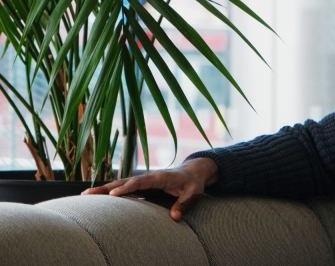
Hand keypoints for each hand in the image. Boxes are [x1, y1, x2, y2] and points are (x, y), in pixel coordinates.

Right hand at [82, 157, 218, 221]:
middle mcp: (148, 177)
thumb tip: (174, 218)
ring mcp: (143, 180)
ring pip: (120, 184)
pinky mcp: (141, 185)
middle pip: (124, 182)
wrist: (193, 171)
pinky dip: (110, 192)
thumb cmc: (193, 183)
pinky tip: (97, 199)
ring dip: (103, 190)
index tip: (113, 196)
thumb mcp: (194, 193)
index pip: (140, 182)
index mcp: (160, 177)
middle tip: (86, 195)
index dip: (127, 188)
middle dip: (106, 188)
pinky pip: (124, 188)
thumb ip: (185, 204)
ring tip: (84, 196)